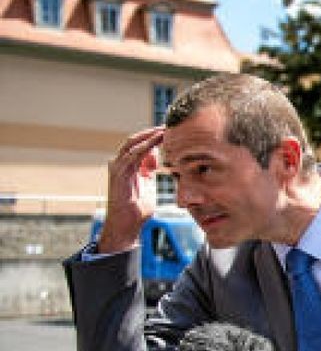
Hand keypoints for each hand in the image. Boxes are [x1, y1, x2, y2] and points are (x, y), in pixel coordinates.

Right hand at [97, 127, 163, 253]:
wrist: (126, 225)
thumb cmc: (138, 209)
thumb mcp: (148, 186)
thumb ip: (149, 172)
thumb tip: (156, 160)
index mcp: (128, 166)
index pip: (141, 144)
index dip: (155, 136)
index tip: (172, 131)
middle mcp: (120, 164)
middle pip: (136, 140)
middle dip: (152, 131)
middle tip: (170, 125)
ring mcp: (117, 168)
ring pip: (133, 144)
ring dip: (150, 135)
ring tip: (166, 129)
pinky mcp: (118, 174)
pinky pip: (133, 155)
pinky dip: (146, 146)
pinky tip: (158, 140)